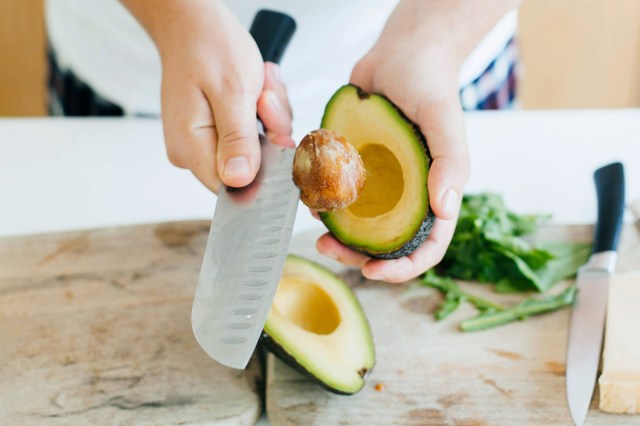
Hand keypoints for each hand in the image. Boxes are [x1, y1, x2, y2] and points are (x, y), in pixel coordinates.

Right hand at [124, 1, 293, 192]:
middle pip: (251, 167)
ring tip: (258, 86)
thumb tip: (239, 180)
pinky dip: (263, 111)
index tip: (275, 135)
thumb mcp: (233, 92)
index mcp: (190, 148)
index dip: (265, 169)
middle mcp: (192, 151)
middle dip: (270, 132)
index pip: (235, 188)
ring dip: (269, 117)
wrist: (193, 22)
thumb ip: (238, 140)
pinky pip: (253, 133)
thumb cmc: (208, 47)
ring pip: (258, 148)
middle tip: (264, 97)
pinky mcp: (216, 132)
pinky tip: (256, 88)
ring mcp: (204, 142)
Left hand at [316, 0, 475, 282]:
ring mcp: (380, 182)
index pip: (425, 246)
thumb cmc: (429, 84)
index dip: (402, 268)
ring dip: (336, 231)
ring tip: (315, 222)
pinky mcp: (357, 166)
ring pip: (358, 224)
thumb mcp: (444, 121)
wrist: (400, 53)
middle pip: (384, 243)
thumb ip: (450, 163)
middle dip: (356, 255)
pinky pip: (340, 194)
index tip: (372, 271)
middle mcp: (407, 194)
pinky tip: (309, 193)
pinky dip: (324, 200)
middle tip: (327, 247)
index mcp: (434, 193)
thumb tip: (446, 210)